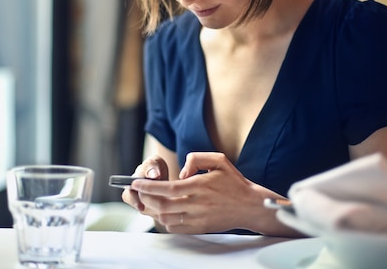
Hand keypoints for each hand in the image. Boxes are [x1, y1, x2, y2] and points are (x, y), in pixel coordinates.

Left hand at [129, 152, 269, 233]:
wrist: (250, 206)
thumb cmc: (234, 182)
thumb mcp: (219, 160)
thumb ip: (197, 158)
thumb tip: (182, 172)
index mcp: (200, 186)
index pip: (168, 188)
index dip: (149, 187)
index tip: (136, 183)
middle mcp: (198, 203)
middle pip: (163, 205)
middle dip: (145, 198)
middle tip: (137, 192)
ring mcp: (198, 218)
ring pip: (167, 218)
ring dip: (153, 210)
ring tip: (146, 201)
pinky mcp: (200, 228)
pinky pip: (176, 228)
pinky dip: (165, 221)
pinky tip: (162, 211)